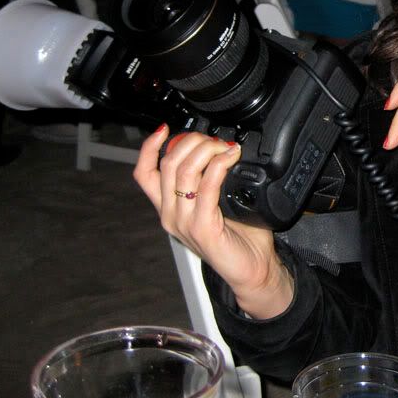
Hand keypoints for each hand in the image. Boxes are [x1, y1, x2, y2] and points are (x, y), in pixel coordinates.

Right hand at [133, 126, 292, 318]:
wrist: (253, 269)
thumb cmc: (238, 236)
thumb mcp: (217, 202)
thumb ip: (211, 179)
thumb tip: (221, 146)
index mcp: (169, 207)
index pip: (145, 174)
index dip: (149, 148)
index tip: (165, 129)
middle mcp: (170, 215)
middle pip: (168, 164)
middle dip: (192, 142)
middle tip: (215, 140)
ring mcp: (184, 223)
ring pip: (185, 171)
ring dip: (207, 150)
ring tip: (226, 147)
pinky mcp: (202, 228)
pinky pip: (206, 187)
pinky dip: (219, 166)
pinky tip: (231, 158)